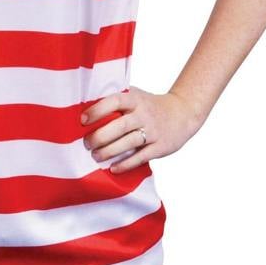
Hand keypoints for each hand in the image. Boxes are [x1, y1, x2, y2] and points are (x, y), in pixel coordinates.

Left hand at [80, 86, 203, 173]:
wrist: (183, 113)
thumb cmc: (150, 104)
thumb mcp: (136, 96)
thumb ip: (117, 99)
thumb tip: (85, 105)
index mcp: (135, 99)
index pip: (114, 101)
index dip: (97, 110)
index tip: (82, 120)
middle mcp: (144, 114)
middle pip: (119, 126)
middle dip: (99, 136)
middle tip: (86, 143)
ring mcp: (153, 131)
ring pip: (128, 143)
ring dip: (109, 152)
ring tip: (95, 156)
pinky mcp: (160, 147)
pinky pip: (140, 157)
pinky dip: (125, 164)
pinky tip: (113, 168)